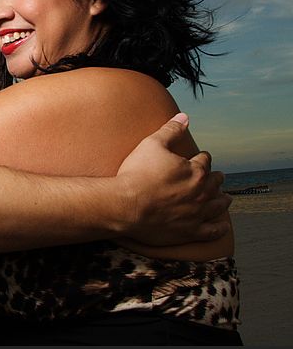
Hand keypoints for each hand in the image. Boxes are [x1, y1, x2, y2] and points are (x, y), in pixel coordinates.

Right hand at [115, 113, 229, 245]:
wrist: (124, 205)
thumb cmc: (136, 174)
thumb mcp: (151, 144)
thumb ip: (170, 130)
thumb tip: (184, 117)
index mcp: (195, 171)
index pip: (204, 160)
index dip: (202, 158)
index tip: (200, 158)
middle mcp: (201, 192)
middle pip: (215, 183)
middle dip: (216, 178)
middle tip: (217, 177)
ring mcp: (197, 214)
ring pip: (218, 206)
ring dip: (222, 200)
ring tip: (225, 198)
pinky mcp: (189, 231)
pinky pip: (212, 231)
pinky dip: (219, 228)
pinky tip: (223, 225)